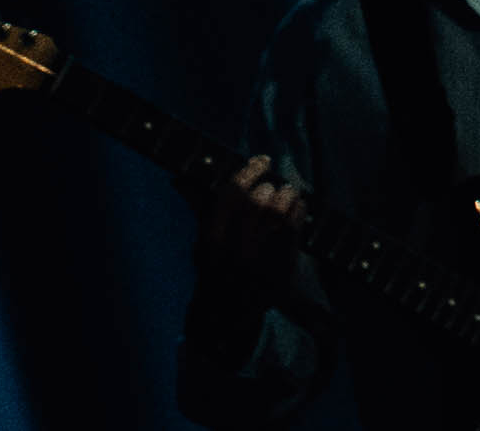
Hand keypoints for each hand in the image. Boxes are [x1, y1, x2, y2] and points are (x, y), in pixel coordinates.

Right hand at [190, 156, 304, 301]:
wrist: (225, 318)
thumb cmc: (216, 271)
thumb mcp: (205, 243)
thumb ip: (201, 210)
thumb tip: (181, 178)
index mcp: (210, 243)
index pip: (230, 195)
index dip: (249, 171)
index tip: (262, 160)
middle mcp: (232, 253)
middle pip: (258, 200)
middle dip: (269, 187)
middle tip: (272, 187)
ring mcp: (258, 264)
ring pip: (278, 211)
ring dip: (286, 195)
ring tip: (287, 194)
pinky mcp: (280, 271)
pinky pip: (294, 228)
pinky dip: (298, 210)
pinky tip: (298, 207)